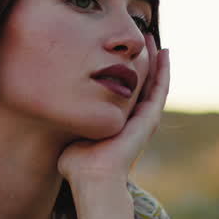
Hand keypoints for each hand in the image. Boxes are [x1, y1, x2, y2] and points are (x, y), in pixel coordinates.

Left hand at [57, 34, 169, 187]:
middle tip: (145, 41)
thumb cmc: (77, 164)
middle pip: (144, 85)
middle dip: (145, 62)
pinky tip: (164, 52)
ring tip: (156, 41)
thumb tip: (54, 112)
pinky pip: (160, 88)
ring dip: (157, 62)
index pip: (127, 93)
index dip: (128, 73)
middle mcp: (134, 121)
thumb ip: (68, 122)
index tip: (124, 54)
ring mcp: (144, 119)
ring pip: (155, 83)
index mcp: (118, 123)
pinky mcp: (149, 118)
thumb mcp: (73, 134)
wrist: (92, 177)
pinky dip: (164, 70)